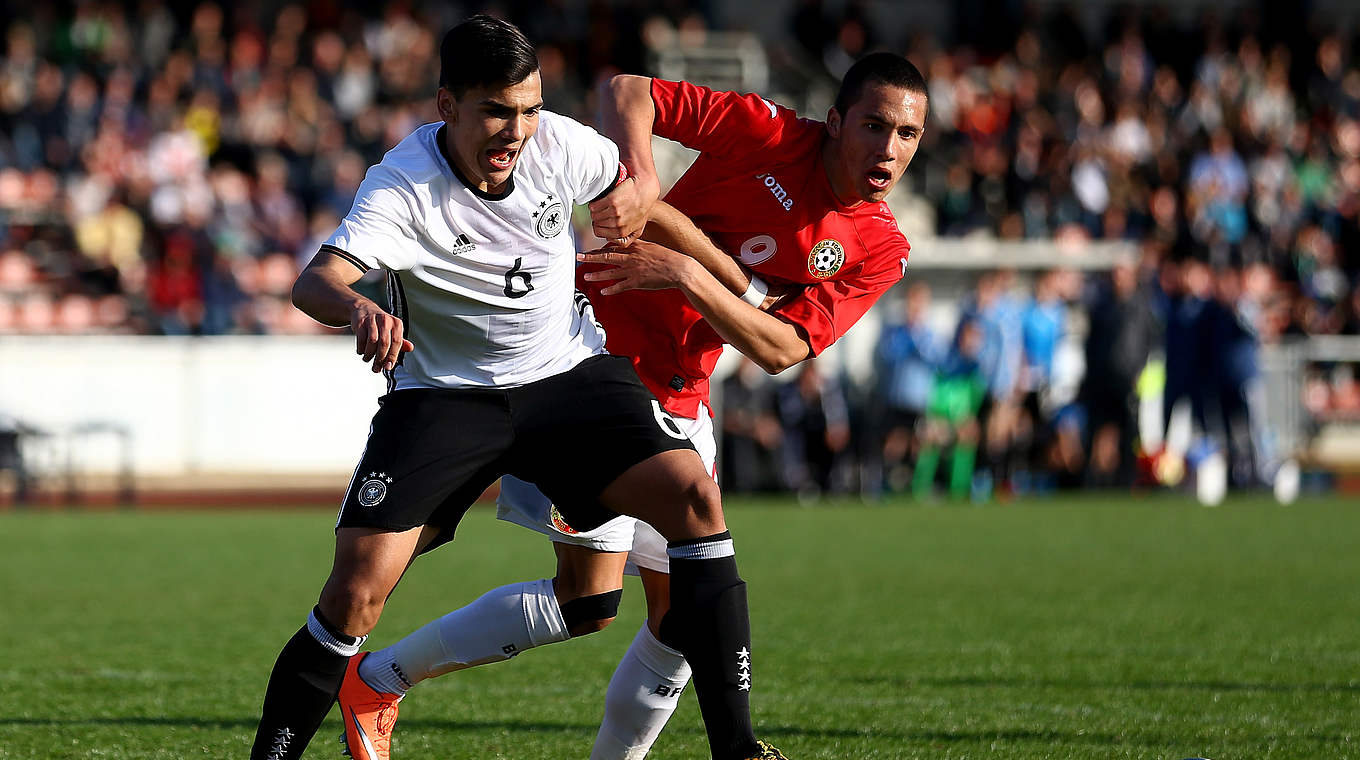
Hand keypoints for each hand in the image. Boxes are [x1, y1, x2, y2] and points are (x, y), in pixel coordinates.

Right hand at [351, 301, 413, 372]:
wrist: (364, 309)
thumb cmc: (380, 323)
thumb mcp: (393, 331)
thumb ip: (401, 342)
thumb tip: (410, 348)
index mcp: (396, 324)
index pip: (397, 342)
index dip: (392, 356)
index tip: (388, 367)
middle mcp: (386, 320)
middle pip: (384, 343)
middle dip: (380, 358)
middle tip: (376, 368)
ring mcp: (373, 320)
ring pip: (372, 341)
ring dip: (369, 354)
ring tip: (367, 359)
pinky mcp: (361, 322)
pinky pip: (361, 338)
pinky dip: (361, 348)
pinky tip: (362, 351)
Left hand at [577, 240, 694, 294]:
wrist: (678, 268)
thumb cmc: (666, 257)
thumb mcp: (650, 247)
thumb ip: (637, 246)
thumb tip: (628, 244)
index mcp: (634, 248)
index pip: (612, 247)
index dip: (598, 249)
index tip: (588, 251)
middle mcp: (631, 258)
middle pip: (606, 256)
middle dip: (590, 257)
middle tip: (579, 257)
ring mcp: (633, 270)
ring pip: (610, 272)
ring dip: (596, 274)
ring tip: (586, 276)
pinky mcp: (637, 282)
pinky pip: (621, 286)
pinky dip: (611, 289)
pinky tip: (602, 291)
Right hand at [587, 173, 658, 244]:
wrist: (646, 190)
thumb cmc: (642, 208)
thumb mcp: (637, 229)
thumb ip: (625, 239)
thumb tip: (609, 239)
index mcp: (622, 232)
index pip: (599, 233)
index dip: (599, 226)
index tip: (602, 220)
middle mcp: (618, 224)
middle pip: (596, 224)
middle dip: (597, 218)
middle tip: (603, 211)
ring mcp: (614, 212)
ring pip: (594, 215)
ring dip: (595, 211)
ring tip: (602, 206)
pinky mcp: (611, 200)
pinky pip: (593, 206)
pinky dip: (594, 203)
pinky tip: (600, 201)